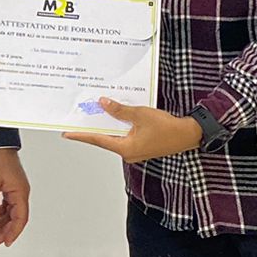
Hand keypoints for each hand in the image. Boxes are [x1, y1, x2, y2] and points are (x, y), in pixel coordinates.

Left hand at [0, 148, 29, 246]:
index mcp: (20, 193)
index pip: (20, 219)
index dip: (13, 232)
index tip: (5, 242)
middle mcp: (20, 193)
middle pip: (15, 218)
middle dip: (4, 231)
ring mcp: (15, 190)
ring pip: (10, 212)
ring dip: (0, 223)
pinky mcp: (9, 187)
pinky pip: (6, 205)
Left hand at [64, 100, 203, 163]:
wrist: (189, 134)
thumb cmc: (168, 128)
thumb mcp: (140, 114)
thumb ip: (120, 110)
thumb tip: (103, 103)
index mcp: (126, 148)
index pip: (97, 140)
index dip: (81, 135)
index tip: (67, 134)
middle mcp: (128, 152)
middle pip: (104, 139)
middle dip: (92, 129)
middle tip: (76, 121)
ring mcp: (135, 150)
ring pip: (115, 137)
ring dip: (106, 126)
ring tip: (93, 116)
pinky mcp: (141, 146)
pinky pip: (124, 136)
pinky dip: (118, 126)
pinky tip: (114, 117)